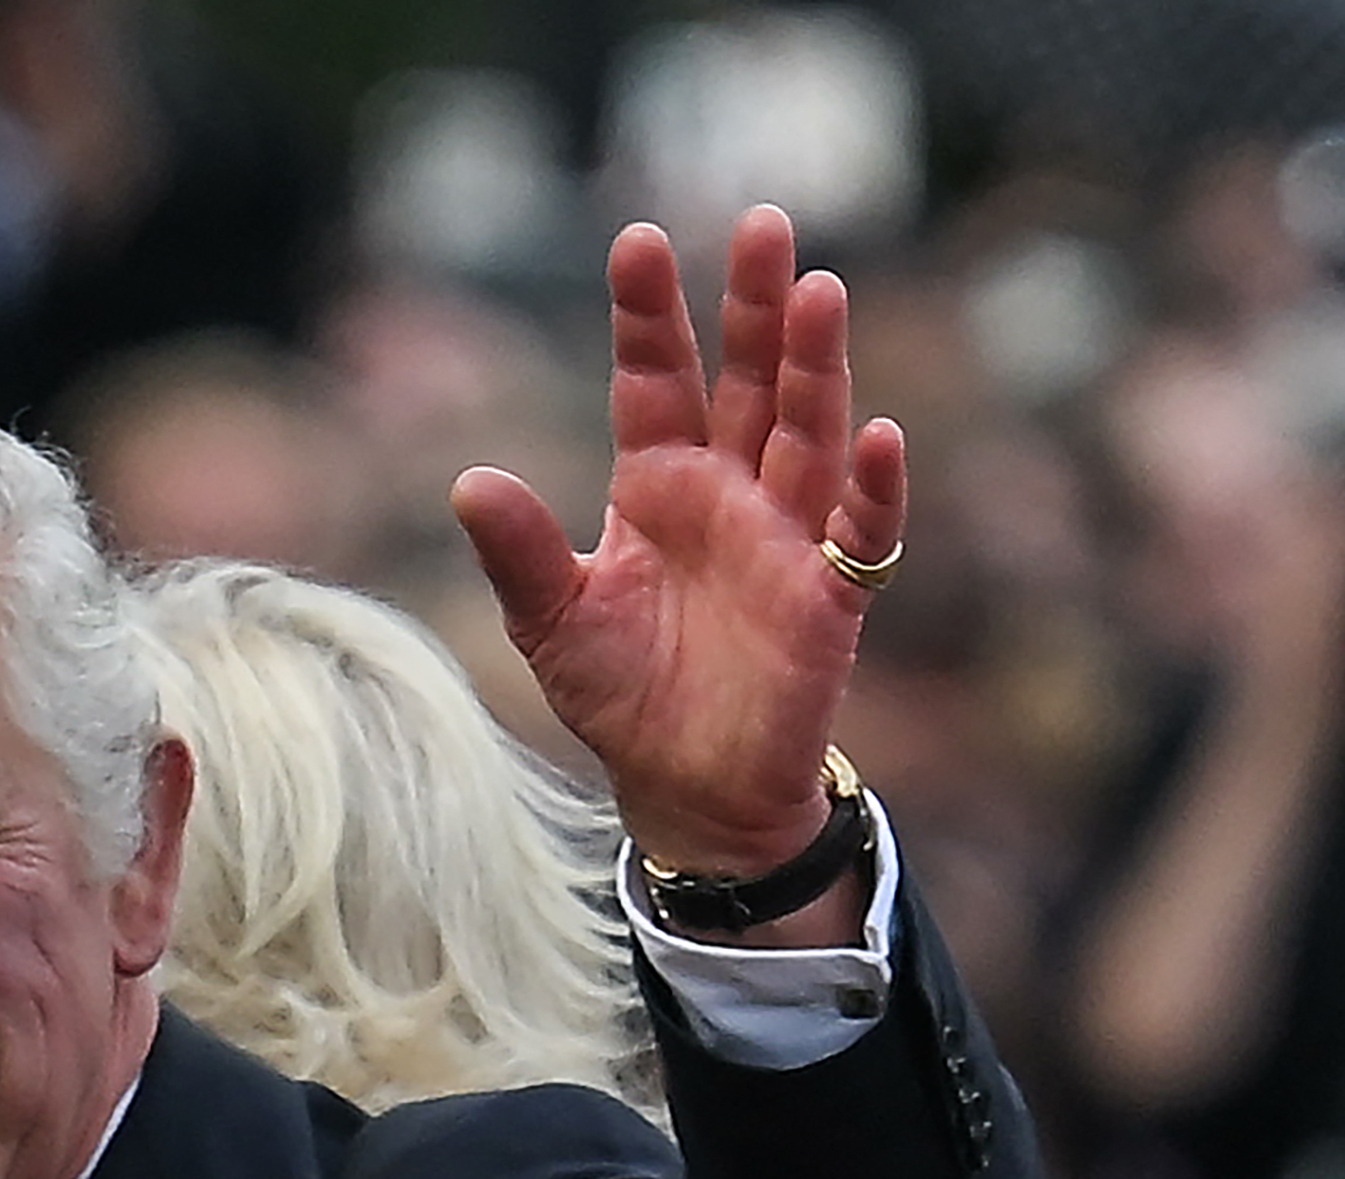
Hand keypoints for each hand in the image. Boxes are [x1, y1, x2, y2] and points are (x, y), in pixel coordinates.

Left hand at [451, 206, 904, 881]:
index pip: (654, 381)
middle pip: (748, 381)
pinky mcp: (830, 600)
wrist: (687, 791)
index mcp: (656, 486)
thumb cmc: (622, 697)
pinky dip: (870, 489)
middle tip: (761, 222)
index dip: (649, 316)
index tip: (638, 241)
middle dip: (754, 307)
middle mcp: (728, 495)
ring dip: (817, 367)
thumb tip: (469, 482)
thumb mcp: (553, 624)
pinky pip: (860, 534)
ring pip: (807, 433)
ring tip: (819, 292)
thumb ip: (520, 555)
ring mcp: (786, 540)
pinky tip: (876, 435)